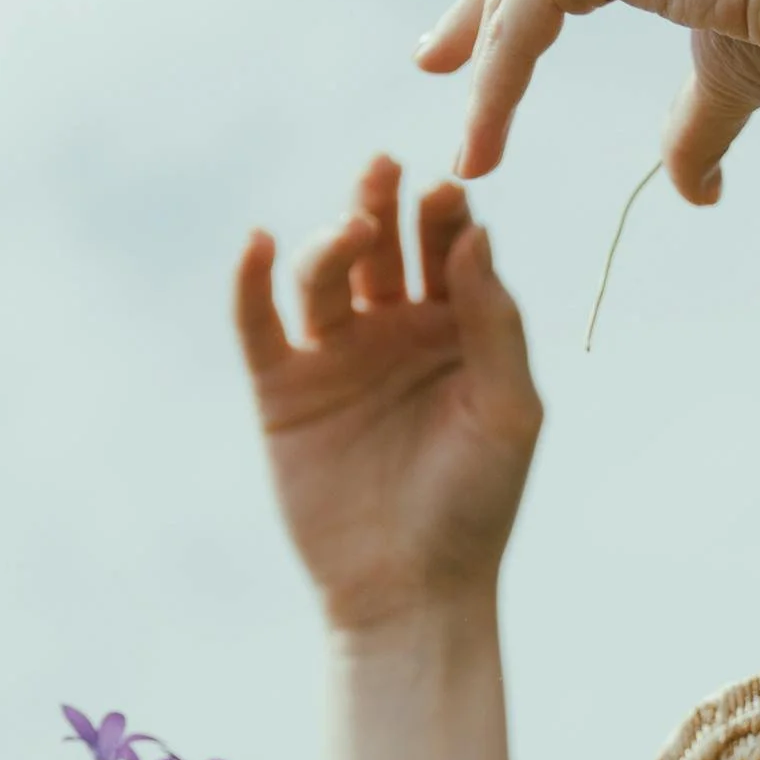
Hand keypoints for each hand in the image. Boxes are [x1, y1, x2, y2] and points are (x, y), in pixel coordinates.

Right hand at [233, 156, 541, 636]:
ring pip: (324, 277)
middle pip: (382, 249)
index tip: (448, 191)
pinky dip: (252, 282)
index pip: (449, 250)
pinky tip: (261, 243)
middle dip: (383, 206)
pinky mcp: (283, 390)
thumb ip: (496, 324)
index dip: (446, 216)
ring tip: (352, 231)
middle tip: (386, 169)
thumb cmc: (476, 505)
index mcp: (457, 331)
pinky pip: (258, 324)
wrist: (411, 590)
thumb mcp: (508, 411)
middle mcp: (394, 333)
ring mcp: (336, 357)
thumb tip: (478, 235)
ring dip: (333, 243)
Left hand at [415, 0, 759, 203]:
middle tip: (438, 60)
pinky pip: (522, 18)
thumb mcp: (734, 68)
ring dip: (483, 69)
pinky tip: (485, 146)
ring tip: (466, 146)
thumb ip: (694, 118)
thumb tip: (689, 191)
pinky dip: (498, 87)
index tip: (489, 41)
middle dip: (482, 11)